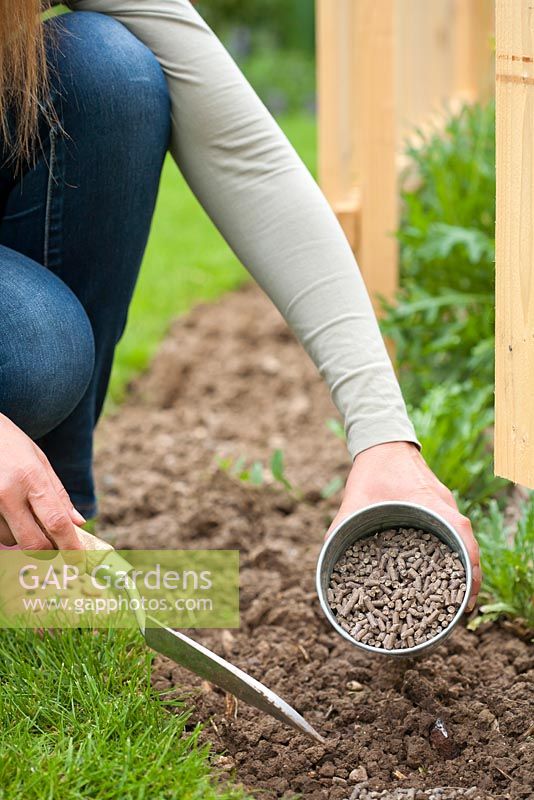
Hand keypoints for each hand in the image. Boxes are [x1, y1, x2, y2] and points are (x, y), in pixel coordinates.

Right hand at [0, 413, 85, 549]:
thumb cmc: (11, 445)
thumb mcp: (40, 461)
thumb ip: (59, 494)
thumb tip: (77, 523)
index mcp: (30, 478)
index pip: (56, 522)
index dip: (70, 546)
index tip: (79, 560)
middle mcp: (7, 493)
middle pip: (33, 542)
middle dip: (47, 550)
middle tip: (54, 546)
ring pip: (10, 541)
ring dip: (21, 535)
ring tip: (20, 510)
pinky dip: (5, 529)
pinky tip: (6, 510)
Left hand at [328, 441, 480, 611]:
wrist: (383, 442)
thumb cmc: (372, 469)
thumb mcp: (355, 500)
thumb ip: (340, 526)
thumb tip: (327, 556)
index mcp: (433, 506)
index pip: (465, 541)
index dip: (470, 573)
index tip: (467, 601)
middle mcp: (446, 508)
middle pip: (468, 548)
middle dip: (468, 580)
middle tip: (461, 609)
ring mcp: (446, 507)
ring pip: (463, 542)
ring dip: (461, 568)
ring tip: (452, 598)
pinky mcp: (439, 507)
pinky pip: (453, 533)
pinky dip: (452, 553)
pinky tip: (438, 571)